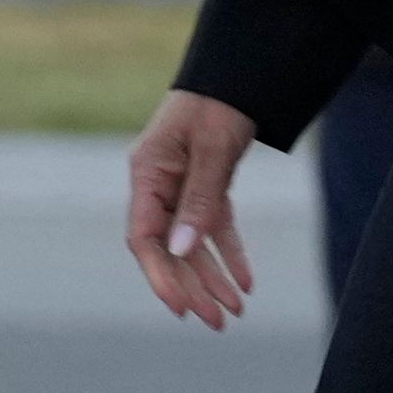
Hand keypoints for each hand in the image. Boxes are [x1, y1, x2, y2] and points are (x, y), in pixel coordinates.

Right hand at [126, 89, 258, 329]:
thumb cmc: (220, 102)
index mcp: (147, 174)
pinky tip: (247, 281)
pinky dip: (230, 253)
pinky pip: (214, 226)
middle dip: (193, 287)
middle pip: (170, 248)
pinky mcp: (206, 184)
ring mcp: (181, 186)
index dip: (160, 276)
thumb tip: (183, 251)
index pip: (144, 238)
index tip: (181, 308)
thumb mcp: (212, 149)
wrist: (241, 71)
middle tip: (218, 322)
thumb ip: (199, 200)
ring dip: (213, 277)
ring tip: (235, 311)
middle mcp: (159, 184)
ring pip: (193, 243)